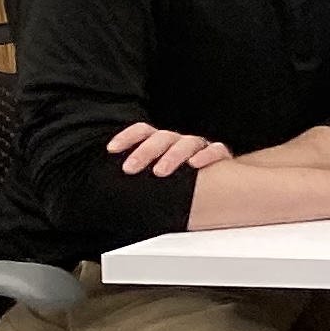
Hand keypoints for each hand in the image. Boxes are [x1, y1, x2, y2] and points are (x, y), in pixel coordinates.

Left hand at [106, 123, 229, 179]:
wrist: (221, 188)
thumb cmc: (179, 186)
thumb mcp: (155, 181)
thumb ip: (139, 182)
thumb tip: (108, 199)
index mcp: (162, 143)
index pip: (143, 131)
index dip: (127, 137)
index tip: (111, 150)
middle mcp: (180, 142)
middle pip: (162, 137)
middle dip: (144, 151)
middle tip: (129, 168)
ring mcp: (200, 148)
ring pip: (187, 142)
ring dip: (172, 156)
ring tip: (160, 172)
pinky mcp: (221, 156)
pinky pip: (216, 150)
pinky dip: (206, 155)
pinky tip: (195, 165)